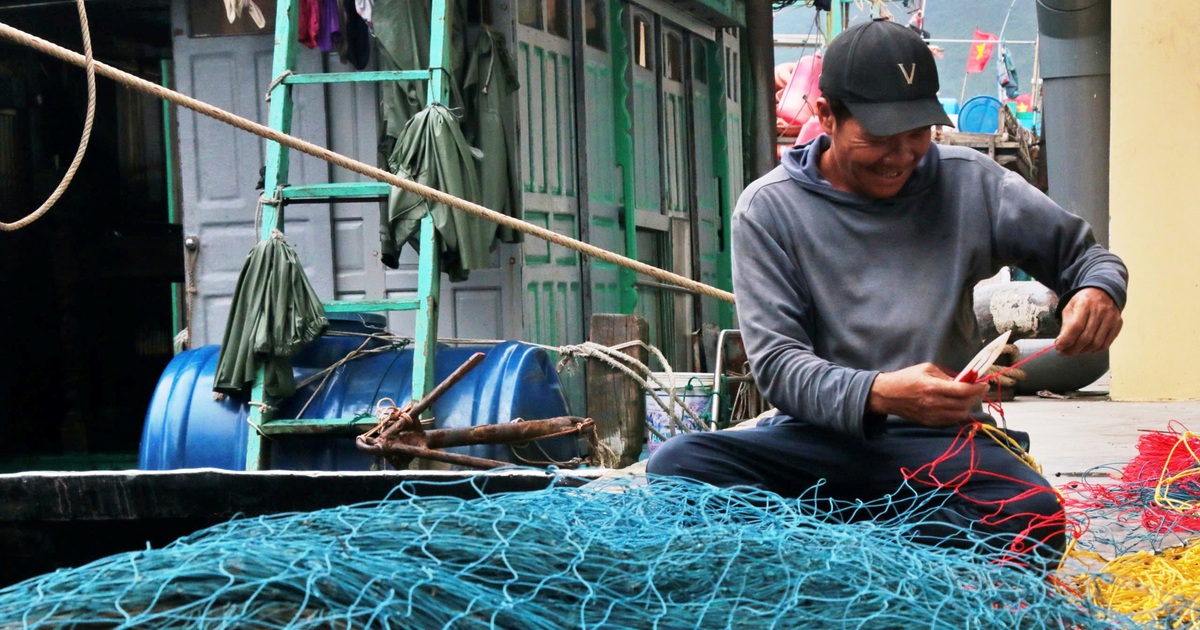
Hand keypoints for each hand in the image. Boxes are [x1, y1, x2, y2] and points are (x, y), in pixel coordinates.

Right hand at [867, 363, 987, 427]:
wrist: (887, 395)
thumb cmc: (906, 378)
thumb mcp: (926, 369)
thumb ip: (946, 376)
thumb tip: (962, 381)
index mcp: (933, 386)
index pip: (963, 390)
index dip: (978, 388)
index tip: (985, 384)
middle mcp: (934, 403)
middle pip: (965, 404)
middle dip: (975, 397)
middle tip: (977, 390)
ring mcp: (932, 415)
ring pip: (960, 415)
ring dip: (967, 406)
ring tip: (966, 399)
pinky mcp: (930, 423)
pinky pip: (951, 421)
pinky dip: (957, 414)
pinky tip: (955, 406)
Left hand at [1056, 287, 1121, 355]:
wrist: (1102, 292)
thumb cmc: (1082, 302)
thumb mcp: (1070, 308)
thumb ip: (1065, 325)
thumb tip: (1061, 344)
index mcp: (1084, 304)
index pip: (1076, 327)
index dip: (1067, 340)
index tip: (1058, 347)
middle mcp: (1100, 311)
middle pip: (1086, 337)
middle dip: (1073, 349)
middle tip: (1064, 352)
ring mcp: (1111, 318)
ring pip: (1096, 343)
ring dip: (1083, 351)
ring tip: (1073, 351)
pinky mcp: (1118, 325)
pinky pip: (1106, 344)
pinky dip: (1094, 350)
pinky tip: (1086, 349)